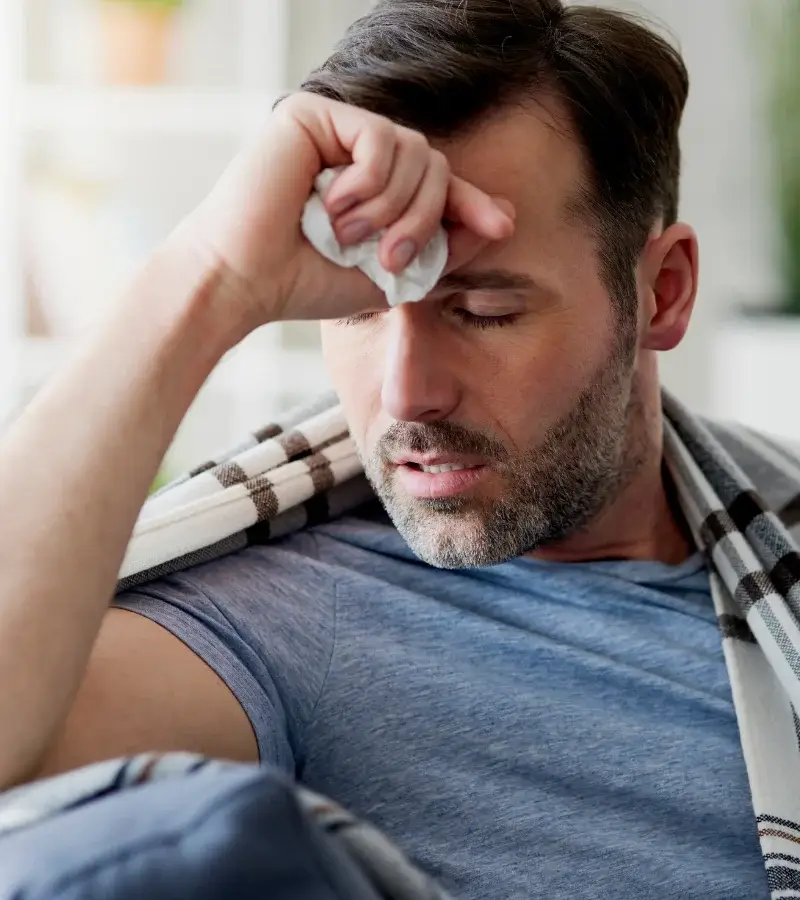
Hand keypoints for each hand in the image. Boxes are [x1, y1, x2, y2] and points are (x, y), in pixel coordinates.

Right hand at [177, 92, 514, 329]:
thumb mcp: (393, 275)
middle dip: (424, 219)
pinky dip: (369, 184)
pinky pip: (379, 139)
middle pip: (433, 165)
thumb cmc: (307, 282)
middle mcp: (356, 154)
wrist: (248, 281)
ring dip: (392, 208)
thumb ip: (444, 248)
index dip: (471, 202)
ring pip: (414, 152)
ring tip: (350, 238)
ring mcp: (336, 131)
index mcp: (373, 187)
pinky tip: (333, 207)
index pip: (438, 182)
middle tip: (391, 259)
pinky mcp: (313, 115)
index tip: (501, 227)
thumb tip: (502, 219)